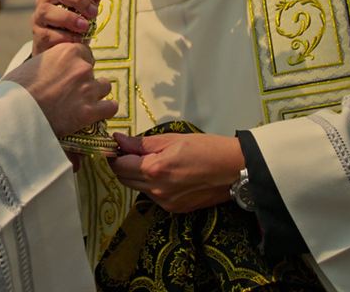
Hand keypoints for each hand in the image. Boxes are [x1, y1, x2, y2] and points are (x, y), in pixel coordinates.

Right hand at [5, 43, 116, 136]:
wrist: (13, 113)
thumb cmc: (16, 89)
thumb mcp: (34, 65)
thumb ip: (52, 63)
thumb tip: (57, 70)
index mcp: (67, 51)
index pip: (85, 53)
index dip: (77, 64)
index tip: (69, 74)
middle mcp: (81, 67)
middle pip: (93, 70)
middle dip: (84, 80)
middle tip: (70, 92)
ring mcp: (87, 89)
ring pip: (105, 86)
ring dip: (95, 93)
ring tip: (81, 103)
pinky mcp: (90, 111)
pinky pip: (111, 107)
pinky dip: (105, 110)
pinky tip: (95, 114)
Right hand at [32, 0, 105, 55]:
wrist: (58, 50)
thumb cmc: (72, 26)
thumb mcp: (85, 10)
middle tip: (93, 11)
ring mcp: (39, 17)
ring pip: (48, 10)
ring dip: (70, 17)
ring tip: (85, 26)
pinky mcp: (39, 35)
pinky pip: (50, 33)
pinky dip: (66, 36)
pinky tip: (77, 40)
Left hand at [108, 132, 244, 213]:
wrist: (235, 169)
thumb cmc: (206, 148)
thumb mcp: (172, 139)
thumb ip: (142, 143)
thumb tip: (118, 140)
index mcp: (154, 170)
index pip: (119, 166)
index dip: (114, 154)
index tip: (116, 145)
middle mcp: (156, 191)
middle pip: (124, 179)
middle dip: (123, 165)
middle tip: (131, 151)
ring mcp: (165, 203)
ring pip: (137, 188)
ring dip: (137, 175)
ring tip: (152, 161)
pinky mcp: (174, 209)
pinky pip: (152, 196)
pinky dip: (151, 185)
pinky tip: (166, 174)